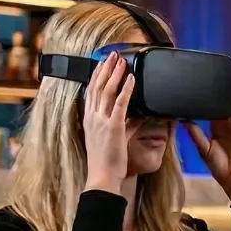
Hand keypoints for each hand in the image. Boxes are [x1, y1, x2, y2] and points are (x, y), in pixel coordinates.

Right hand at [82, 53, 137, 193]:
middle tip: (112, 55)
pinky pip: (121, 103)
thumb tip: (140, 115)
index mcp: (90, 119)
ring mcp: (101, 121)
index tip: (102, 63)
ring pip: (107, 91)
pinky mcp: (113, 127)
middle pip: (98, 86)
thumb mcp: (117, 138)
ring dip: (115, 73)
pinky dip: (126, 89)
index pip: (91, 92)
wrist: (103, 176)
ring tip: (121, 60)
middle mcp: (93, 117)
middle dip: (105, 68)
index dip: (97, 75)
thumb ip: (128, 124)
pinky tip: (132, 78)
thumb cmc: (109, 160)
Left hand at [188, 85, 230, 203]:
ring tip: (227, 79)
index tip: (200, 89)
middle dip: (221, 94)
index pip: (212, 111)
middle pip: (225, 106)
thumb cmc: (220, 168)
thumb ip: (196, 134)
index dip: (208, 101)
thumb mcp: (204, 149)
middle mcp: (229, 127)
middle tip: (213, 79)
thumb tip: (183, 121)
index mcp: (218, 130)